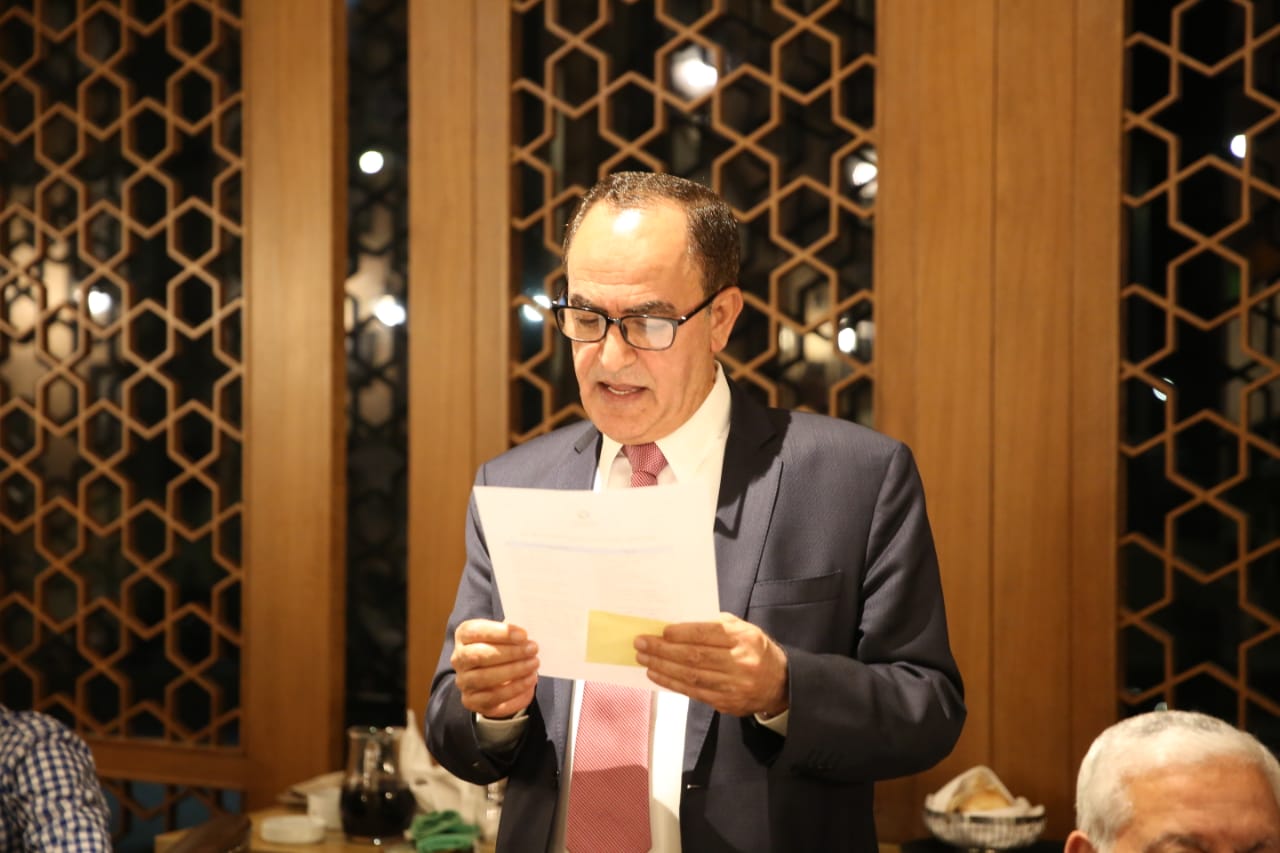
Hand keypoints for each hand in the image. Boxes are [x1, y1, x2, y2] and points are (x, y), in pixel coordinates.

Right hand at [450, 620, 538, 718]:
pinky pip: (492, 698)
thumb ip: (510, 634)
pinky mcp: (472, 701)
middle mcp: (459, 659)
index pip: (475, 632)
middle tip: (532, 650)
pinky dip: (514, 690)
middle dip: (510, 653)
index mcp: (463, 636)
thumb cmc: (500, 648)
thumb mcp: (503, 634)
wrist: (494, 673)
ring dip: (513, 671)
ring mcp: (464, 681)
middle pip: (478, 655)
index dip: (499, 633)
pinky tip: (529, 680)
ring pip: (484, 678)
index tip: (523, 635)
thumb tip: (522, 638)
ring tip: (533, 665)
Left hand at [634, 613, 788, 717]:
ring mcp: (734, 687)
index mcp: (745, 639)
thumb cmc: (753, 649)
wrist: (779, 683)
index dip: (683, 633)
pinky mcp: (726, 703)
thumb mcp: (743, 629)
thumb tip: (678, 625)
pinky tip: (656, 674)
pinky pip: (693, 693)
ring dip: (663, 668)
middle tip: (642, 643)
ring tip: (644, 658)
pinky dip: (671, 683)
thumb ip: (715, 625)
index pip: (709, 634)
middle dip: (664, 650)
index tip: (662, 631)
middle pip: (696, 657)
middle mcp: (741, 663)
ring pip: (691, 677)